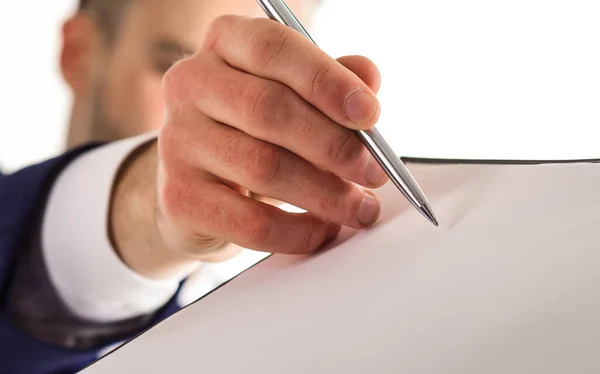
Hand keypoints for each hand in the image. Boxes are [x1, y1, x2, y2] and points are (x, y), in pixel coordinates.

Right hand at [112, 16, 386, 277]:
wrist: (202, 183)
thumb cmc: (255, 130)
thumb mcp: (293, 95)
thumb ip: (331, 83)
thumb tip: (369, 79)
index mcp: (224, 44)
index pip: (273, 48)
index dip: (326, 81)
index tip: (370, 114)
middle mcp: (191, 84)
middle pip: (269, 110)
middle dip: (335, 146)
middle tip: (375, 172)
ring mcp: (177, 141)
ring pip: (263, 167)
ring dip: (326, 193)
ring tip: (360, 207)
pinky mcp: (179, 197)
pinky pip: (250, 222)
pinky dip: (298, 231)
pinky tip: (324, 229)